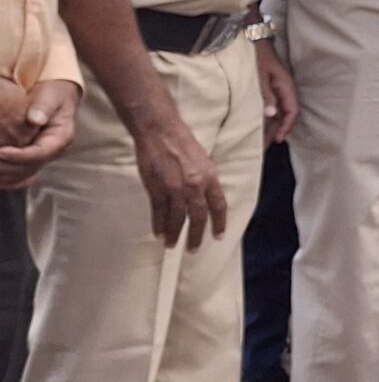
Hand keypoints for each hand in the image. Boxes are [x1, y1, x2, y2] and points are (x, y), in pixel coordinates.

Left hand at [0, 80, 75, 188]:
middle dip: (7, 166)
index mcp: (61, 137)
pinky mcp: (32, 162)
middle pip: (29, 169)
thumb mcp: (51, 96)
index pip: (40, 154)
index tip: (1, 151)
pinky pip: (19, 179)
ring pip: (22, 177)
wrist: (56, 97)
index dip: (19, 156)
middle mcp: (52, 152)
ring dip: (4, 175)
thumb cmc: (52, 94)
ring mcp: (42, 159)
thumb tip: (35, 119)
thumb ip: (44, 106)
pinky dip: (5, 179)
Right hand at [134, 113, 226, 248]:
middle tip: (192, 249)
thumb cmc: (183, 143)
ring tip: (172, 245)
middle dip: (195, 236)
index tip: (218, 236)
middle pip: (197, 217)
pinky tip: (158, 233)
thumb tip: (205, 198)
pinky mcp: (156, 188)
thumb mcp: (204, 161)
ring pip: (176, 218)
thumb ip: (205, 181)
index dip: (219, 222)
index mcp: (210, 178)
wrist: (160, 132)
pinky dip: (158, 224)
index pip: (218, 205)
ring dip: (174, 234)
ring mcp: (174, 189)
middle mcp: (194, 186)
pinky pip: (158, 212)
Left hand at [255, 39, 299, 144]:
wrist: (250, 37)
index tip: (276, 139)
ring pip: (276, 111)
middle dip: (275, 131)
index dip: (286, 126)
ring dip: (268, 125)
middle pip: (284, 114)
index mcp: (285, 86)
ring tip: (258, 140)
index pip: (291, 110)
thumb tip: (271, 115)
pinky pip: (269, 105)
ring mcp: (275, 88)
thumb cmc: (256, 55)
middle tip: (263, 147)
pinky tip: (255, 124)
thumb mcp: (259, 75)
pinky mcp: (266, 86)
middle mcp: (282, 89)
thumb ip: (265, 94)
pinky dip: (264, 117)